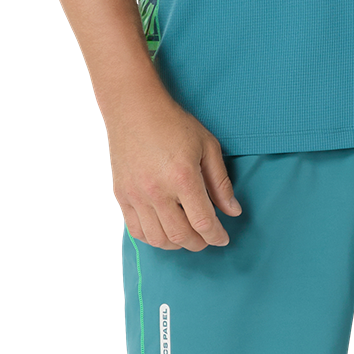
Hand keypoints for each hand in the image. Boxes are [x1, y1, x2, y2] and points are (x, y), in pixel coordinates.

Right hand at [105, 88, 241, 249]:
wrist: (134, 109)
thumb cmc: (174, 124)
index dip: (216, 235)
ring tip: (188, 236)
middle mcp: (157, 191)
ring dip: (177, 244)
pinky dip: (153, 239)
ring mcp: (136, 196)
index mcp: (182, 177)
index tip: (224, 238)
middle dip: (199, 243)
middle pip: (181, 235)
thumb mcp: (207, 146)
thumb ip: (220, 182)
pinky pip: (137, 231)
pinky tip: (164, 231)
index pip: (203, 222)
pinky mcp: (121, 196)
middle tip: (207, 238)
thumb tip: (233, 212)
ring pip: (158, 239)